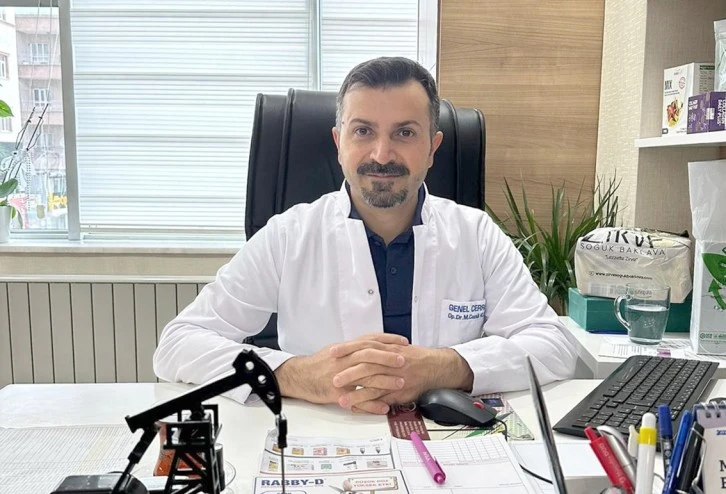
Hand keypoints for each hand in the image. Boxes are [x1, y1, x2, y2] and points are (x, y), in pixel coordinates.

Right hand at [274, 333, 408, 404]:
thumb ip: (353, 348)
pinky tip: (384, 407)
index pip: (369, 340)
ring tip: (400, 383)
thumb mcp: (336, 350)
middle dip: (388, 357)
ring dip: (385, 380)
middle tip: (404, 360)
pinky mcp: (337, 392)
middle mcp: (344, 359)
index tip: (403, 341)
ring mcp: (341, 376)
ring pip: (366, 376)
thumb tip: (370, 344)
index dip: (387, 340)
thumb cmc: (318, 364)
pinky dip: (372, 404)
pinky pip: (357, 399)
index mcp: (346, 349)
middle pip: (369, 355)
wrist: (299, 376)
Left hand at [332, 343, 472, 413]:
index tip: (332, 351)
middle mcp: (390, 362)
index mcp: (387, 348)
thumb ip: (378, 348)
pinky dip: (369, 404)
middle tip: (333, 378)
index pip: (364, 346)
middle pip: (366, 366)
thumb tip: (357, 348)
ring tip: (341, 400)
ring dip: (356, 393)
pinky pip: (383, 399)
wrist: (435, 366)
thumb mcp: (395, 346)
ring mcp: (395, 378)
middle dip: (348, 373)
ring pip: (373, 386)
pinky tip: (358, 409)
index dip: (347, 349)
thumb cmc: (414, 357)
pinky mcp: (399, 392)